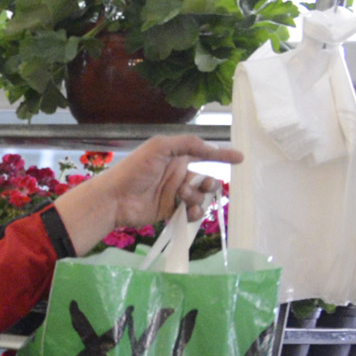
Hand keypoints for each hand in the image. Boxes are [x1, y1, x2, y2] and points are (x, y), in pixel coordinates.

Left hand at [57, 133, 243, 251]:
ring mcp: (175, 194)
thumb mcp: (160, 146)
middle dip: (210, 182)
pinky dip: (194, 213)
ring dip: (197, 197)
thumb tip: (210, 147)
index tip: (240, 158)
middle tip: (203, 184)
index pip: (204, 154)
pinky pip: (191, 213)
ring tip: (182, 197)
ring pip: (201, 197)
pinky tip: (188, 212)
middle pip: (207, 179)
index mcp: (177, 156)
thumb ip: (187, 143)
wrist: (115, 199)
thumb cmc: (134, 169)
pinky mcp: (171, 211)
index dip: (222, 156)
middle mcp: (178, 174)